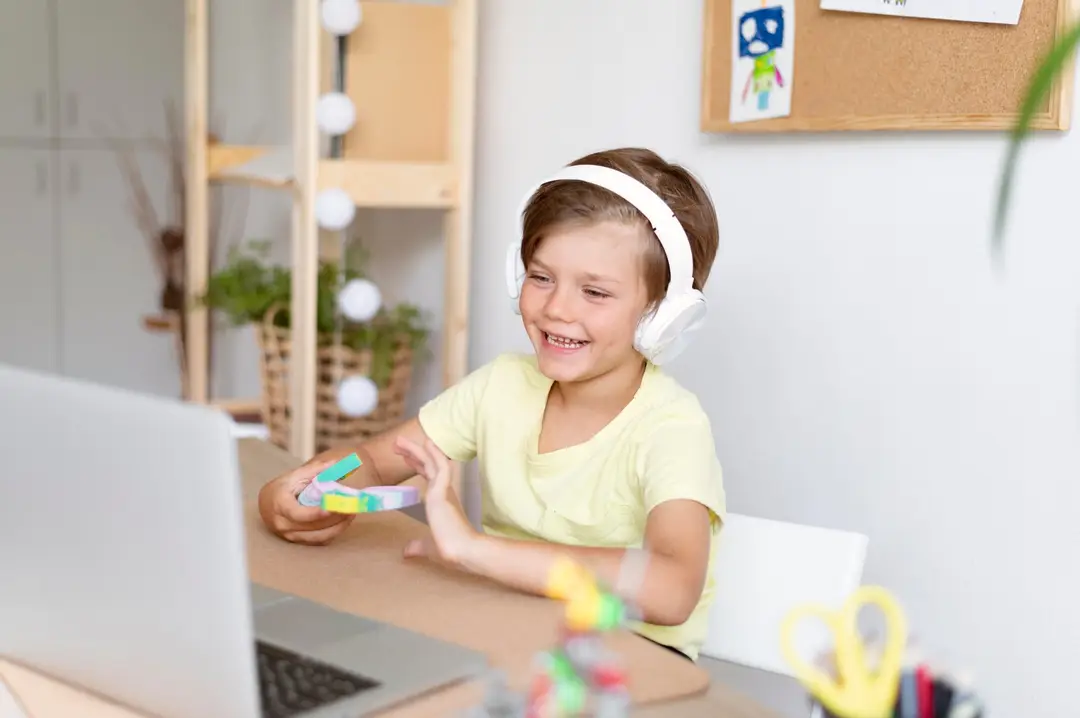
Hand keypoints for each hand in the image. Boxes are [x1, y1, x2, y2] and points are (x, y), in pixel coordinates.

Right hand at [257, 457, 356, 545]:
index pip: (298, 514)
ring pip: (318, 537)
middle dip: (334, 517)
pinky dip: (333, 532)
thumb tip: (336, 464)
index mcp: (279, 505)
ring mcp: (289, 535)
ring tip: (351, 513)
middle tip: (351, 506)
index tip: (333, 507)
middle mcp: (282, 524)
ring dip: (338, 526)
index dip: (316, 513)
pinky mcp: (298, 542)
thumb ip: (316, 470)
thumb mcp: (295, 475)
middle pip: (312, 526)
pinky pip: (319, 541)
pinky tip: (343, 521)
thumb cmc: (282, 487)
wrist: (266, 504)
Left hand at [393, 436, 477, 565]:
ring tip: (399, 440)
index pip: (428, 477)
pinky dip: (434, 454)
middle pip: (427, 466)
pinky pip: (439, 467)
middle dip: (412, 454)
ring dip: (415, 450)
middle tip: (398, 443)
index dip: (418, 465)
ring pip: (431, 462)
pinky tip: (427, 442)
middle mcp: (443, 492)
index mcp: (442, 501)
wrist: (462, 551)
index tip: (407, 456)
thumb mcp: (428, 546)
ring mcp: (443, 490)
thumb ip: (418, 545)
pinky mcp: (442, 492)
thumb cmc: (450, 549)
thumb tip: (407, 551)